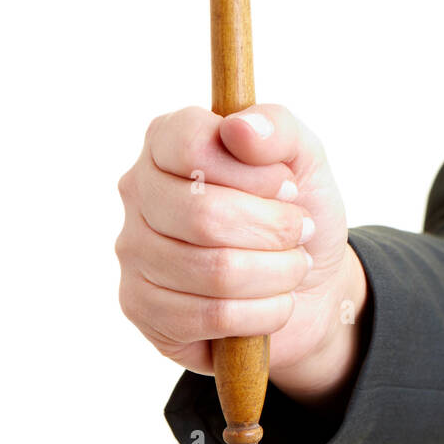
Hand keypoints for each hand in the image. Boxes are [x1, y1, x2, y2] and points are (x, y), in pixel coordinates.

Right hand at [115, 104, 357, 396]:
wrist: (311, 281)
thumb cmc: (298, 209)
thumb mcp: (305, 157)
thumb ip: (277, 128)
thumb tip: (240, 127)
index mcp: (167, 141)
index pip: (191, 146)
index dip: (255, 174)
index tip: (289, 187)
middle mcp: (138, 192)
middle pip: (205, 215)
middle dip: (275, 229)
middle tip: (300, 231)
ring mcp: (133, 252)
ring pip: (214, 271)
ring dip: (278, 273)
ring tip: (292, 266)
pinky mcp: (142, 308)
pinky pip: (213, 316)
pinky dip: (265, 311)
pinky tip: (274, 301)